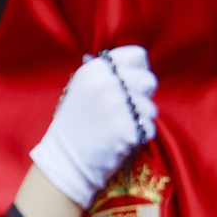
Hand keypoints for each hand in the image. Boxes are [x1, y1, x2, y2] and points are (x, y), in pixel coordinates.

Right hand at [28, 46, 157, 208]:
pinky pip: (149, 128)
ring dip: (141, 119)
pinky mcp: (128, 129)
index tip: (130, 84)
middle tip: (127, 109)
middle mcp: (108, 83)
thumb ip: (107, 74)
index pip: (137, 56)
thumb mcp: (82, 88)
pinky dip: (140, 136)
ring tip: (121, 127)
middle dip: (143, 95)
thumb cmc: (74, 124)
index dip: (138, 71)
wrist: (65, 160)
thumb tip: (134, 65)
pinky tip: (122, 139)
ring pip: (151, 107)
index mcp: (95, 69)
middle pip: (148, 80)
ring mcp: (118, 106)